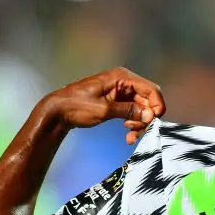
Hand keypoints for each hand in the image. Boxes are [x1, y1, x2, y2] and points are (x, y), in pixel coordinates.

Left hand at [45, 67, 165, 144]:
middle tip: (138, 133)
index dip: (157, 105)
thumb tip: (151, 115)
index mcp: (122, 77)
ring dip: (140, 123)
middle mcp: (124, 82)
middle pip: (148, 100)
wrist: (58, 111)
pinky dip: (134, 123)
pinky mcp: (118, 101)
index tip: (154, 122)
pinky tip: (128, 133)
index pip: (151, 89)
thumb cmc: (77, 106)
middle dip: (147, 118)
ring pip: (142, 108)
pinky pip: (133, 112)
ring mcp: (121, 92)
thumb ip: (128, 110)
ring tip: (131, 136)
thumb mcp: (104, 109)